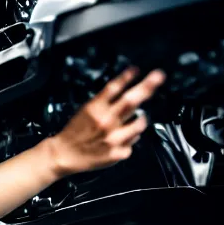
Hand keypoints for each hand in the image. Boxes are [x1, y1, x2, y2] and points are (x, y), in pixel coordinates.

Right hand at [45, 67, 165, 177]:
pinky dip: (131, 137)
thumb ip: (104, 102)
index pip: (114, 87)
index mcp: (95, 109)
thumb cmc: (74, 132)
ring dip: (141, 118)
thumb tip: (125, 92)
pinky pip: (134, 141)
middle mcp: (106, 121)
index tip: (136, 70)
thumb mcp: (85, 110)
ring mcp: (114, 138)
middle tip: (158, 76)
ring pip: (140, 123)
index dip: (127, 77)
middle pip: (131, 100)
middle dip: (147, 86)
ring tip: (138, 118)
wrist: (65, 155)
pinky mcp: (119, 152)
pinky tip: (122, 137)